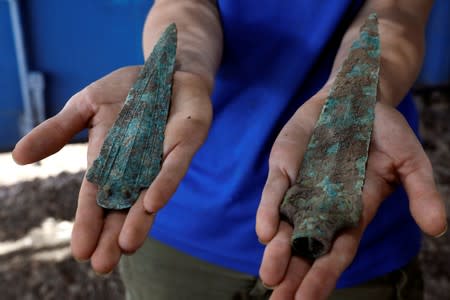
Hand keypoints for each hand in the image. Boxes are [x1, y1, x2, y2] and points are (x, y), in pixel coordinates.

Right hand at [12, 66, 211, 273]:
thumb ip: (59, 131)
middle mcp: (136, 166)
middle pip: (124, 206)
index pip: (97, 197)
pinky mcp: (185, 143)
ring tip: (126, 247)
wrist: (166, 69)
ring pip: (150, 194)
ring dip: (139, 221)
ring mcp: (162, 157)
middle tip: (101, 265)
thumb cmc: (128, 90)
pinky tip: (151, 203)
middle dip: (113, 235)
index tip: (79, 250)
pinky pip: (175, 166)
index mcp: (110, 160)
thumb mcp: (87, 106)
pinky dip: (164, 183)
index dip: (89, 222)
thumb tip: (20, 157)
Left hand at [255, 92, 446, 299]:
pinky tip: (264, 232)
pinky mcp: (285, 168)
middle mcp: (323, 207)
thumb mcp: (409, 160)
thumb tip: (438, 228)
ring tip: (269, 279)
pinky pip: (275, 192)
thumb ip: (420, 192)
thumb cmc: (385, 131)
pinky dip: (269, 211)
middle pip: (306, 248)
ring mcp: (301, 189)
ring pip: (285, 226)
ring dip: (276, 252)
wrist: (356, 97)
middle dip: (293, 275)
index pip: (337, 252)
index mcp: (353, 213)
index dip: (324, 276)